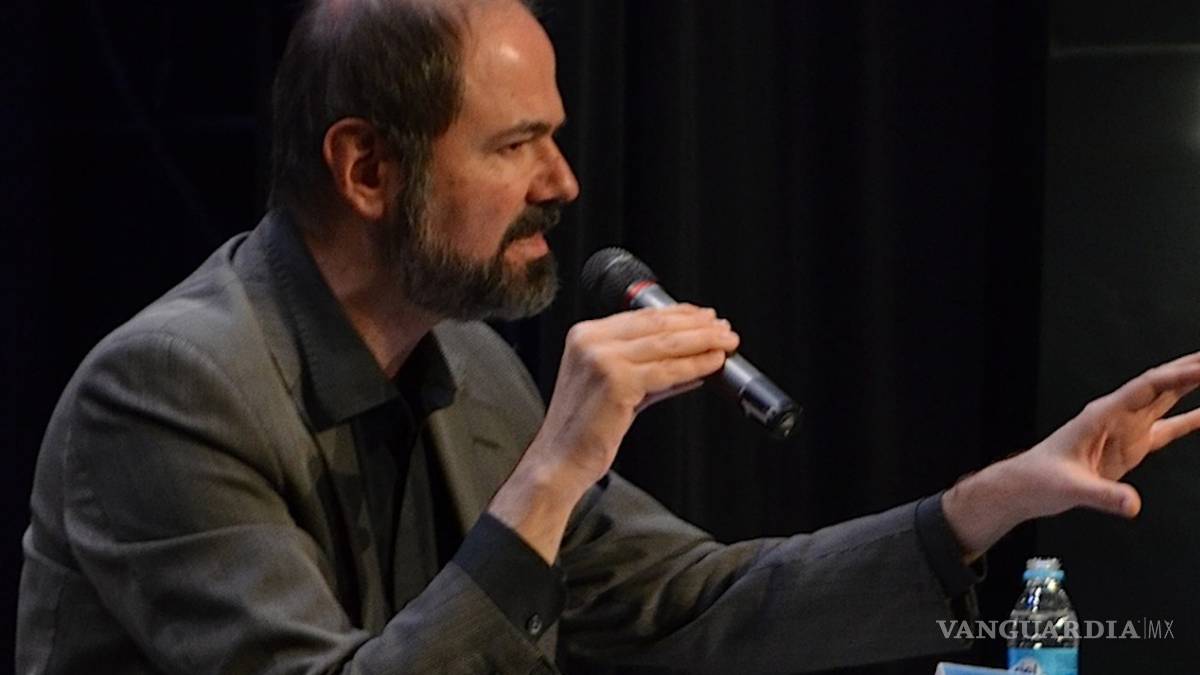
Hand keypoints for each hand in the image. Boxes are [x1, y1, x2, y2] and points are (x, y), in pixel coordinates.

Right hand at [534, 304, 738, 492]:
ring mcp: (601, 358)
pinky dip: (695, 365)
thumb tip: (690, 360)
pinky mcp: (615, 380)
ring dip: (703, 341)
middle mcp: (591, 340)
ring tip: (726, 343)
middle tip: (724, 329)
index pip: (642, 316)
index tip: (705, 317)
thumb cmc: (583, 429)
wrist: (559, 461)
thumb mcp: (616, 387)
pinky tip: (713, 364)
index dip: (680, 314)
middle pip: (657, 325)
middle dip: (697, 325)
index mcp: (585, 335)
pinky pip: (666, 370)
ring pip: (666, 344)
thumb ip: (649, 369)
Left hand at [1014, 351, 1199, 517]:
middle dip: (1190, 368)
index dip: (1178, 376)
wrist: (1026, 487)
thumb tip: (1133, 505)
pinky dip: (1189, 421)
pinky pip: (1167, 429)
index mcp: (1102, 414)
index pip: (1147, 387)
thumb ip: (1103, 496)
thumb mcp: (1071, 489)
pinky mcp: (1130, 446)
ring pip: (1166, 400)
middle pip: (1161, 384)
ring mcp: (1125, 429)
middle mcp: (1117, 415)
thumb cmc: (1040, 480)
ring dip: (1191, 384)